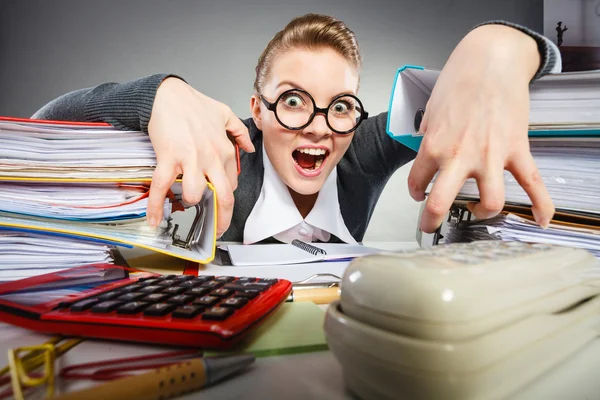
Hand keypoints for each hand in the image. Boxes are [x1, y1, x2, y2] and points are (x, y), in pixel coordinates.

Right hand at [147, 77, 254, 235]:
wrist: (167, 94)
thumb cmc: (192, 104)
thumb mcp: (225, 113)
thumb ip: (239, 132)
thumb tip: (249, 147)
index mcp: (224, 150)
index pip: (231, 184)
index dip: (226, 200)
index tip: (221, 209)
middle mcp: (211, 157)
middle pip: (223, 196)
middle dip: (221, 219)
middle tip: (216, 230)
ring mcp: (191, 158)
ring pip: (196, 194)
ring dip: (189, 204)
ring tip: (182, 205)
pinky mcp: (169, 156)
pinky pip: (163, 186)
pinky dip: (157, 206)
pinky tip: (154, 219)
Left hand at [407, 24, 554, 232]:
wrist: (491, 61)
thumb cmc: (459, 81)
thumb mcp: (431, 111)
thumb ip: (429, 136)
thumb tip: (427, 151)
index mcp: (434, 145)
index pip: (417, 181)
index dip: (415, 192)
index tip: (419, 194)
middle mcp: (461, 155)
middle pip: (442, 203)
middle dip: (431, 221)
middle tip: (428, 226)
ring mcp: (491, 156)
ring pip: (489, 202)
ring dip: (482, 213)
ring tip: (477, 210)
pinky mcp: (517, 150)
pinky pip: (532, 184)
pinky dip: (540, 205)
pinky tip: (540, 219)